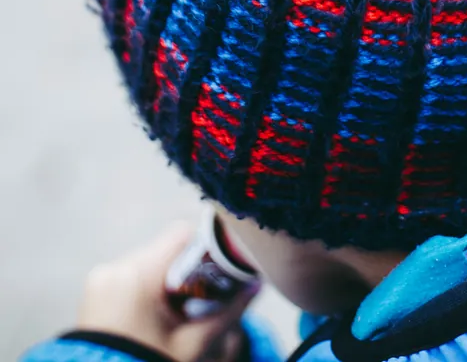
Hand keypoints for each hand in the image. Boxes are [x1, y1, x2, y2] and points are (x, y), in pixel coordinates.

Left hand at [77, 222, 256, 361]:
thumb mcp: (191, 347)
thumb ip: (227, 313)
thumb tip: (257, 284)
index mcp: (137, 276)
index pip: (182, 235)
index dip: (207, 247)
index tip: (219, 272)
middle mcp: (114, 269)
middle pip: (165, 250)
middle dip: (188, 271)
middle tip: (201, 301)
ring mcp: (99, 280)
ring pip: (148, 263)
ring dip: (166, 281)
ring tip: (176, 316)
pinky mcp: (93, 293)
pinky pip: (129, 277)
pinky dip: (147, 290)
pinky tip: (155, 319)